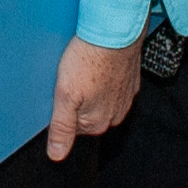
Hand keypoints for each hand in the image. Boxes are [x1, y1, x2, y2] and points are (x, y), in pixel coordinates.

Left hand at [48, 39, 141, 159]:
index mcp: (97, 123)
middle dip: (77, 99)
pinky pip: (112, 86)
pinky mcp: (130, 82)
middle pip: (86, 114)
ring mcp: (125, 99)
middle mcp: (114, 116)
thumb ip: (61, 128)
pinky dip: (104, 78)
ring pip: (100, 100)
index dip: (62, 108)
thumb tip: (57, 155)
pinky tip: (97, 65)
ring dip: (91, 88)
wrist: (116, 32)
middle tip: (72, 78)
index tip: (61, 91)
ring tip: (85, 70)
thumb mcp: (65, 95)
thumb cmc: (89, 59)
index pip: (71, 127)